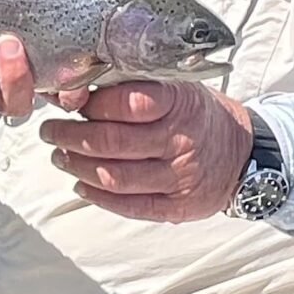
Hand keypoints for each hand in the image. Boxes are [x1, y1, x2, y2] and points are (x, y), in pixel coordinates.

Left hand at [39, 82, 253, 221]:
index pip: (126, 102)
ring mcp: (181, 176)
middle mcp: (181, 140)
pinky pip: (132, 206)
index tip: (68, 102)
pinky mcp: (179, 206)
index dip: (90, 104)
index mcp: (179, 103)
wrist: (243, 154)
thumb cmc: (196, 115)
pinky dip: (99, 198)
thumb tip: (74, 90)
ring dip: (78, 167)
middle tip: (50, 132)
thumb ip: (132, 88)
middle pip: (112, 142)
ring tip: (60, 157)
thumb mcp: (175, 88)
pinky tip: (82, 186)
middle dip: (70, 137)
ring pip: (115, 177)